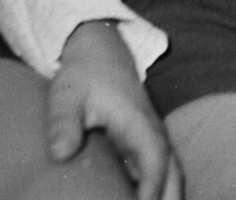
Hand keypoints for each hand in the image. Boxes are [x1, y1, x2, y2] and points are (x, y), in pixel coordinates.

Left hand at [48, 21, 181, 199]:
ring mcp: (148, 136)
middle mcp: (150, 131)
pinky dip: (159, 188)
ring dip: (168, 194)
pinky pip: (158, 168)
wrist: (98, 50)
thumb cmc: (83, 74)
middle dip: (170, 197)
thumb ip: (63, 122)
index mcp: (138, 122)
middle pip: (173, 170)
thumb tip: (62, 154)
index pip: (155, 158)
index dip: (153, 187)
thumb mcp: (67, 94)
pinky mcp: (141, 141)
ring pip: (170, 170)